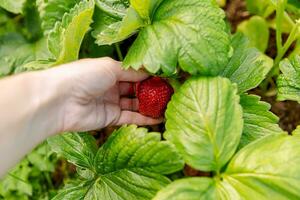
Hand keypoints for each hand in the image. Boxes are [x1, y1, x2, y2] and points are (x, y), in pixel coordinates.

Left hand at [42, 58, 161, 131]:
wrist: (60, 100)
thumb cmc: (83, 76)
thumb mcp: (110, 67)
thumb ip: (131, 71)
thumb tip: (149, 73)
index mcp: (109, 70)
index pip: (134, 73)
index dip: (149, 76)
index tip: (167, 78)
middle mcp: (111, 86)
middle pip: (136, 89)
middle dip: (152, 91)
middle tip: (170, 94)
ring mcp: (111, 103)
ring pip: (135, 104)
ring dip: (150, 106)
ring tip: (168, 106)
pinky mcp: (110, 119)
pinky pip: (131, 118)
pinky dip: (144, 118)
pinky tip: (159, 118)